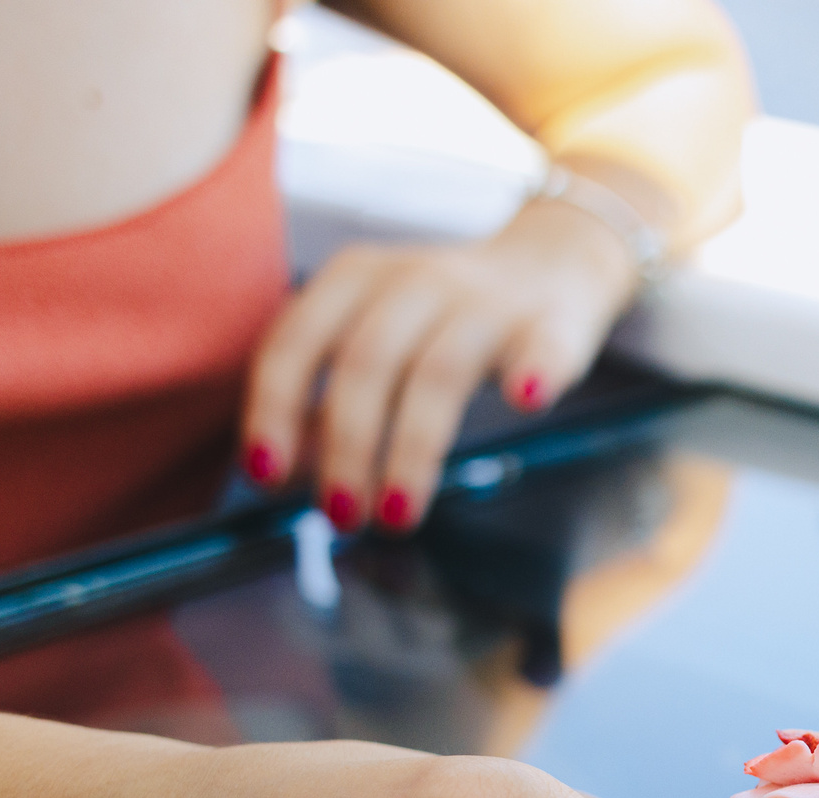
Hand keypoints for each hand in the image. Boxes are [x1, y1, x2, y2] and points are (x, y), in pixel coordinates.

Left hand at [240, 187, 642, 532]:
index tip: (266, 474)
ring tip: (395, 514)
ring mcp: (485, 301)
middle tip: (340, 516)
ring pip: (439, 372)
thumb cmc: (449, 318)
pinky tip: (525, 400)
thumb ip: (334, 395)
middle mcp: (416, 279)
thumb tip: (288, 473)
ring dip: (410, 449)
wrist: (553, 261)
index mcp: (358, 277)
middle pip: (366, 361)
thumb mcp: (379, 336)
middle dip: (343, 445)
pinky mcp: (551, 323)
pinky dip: (533, 372)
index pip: (298, 338)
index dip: (275, 407)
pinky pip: (541, 347)